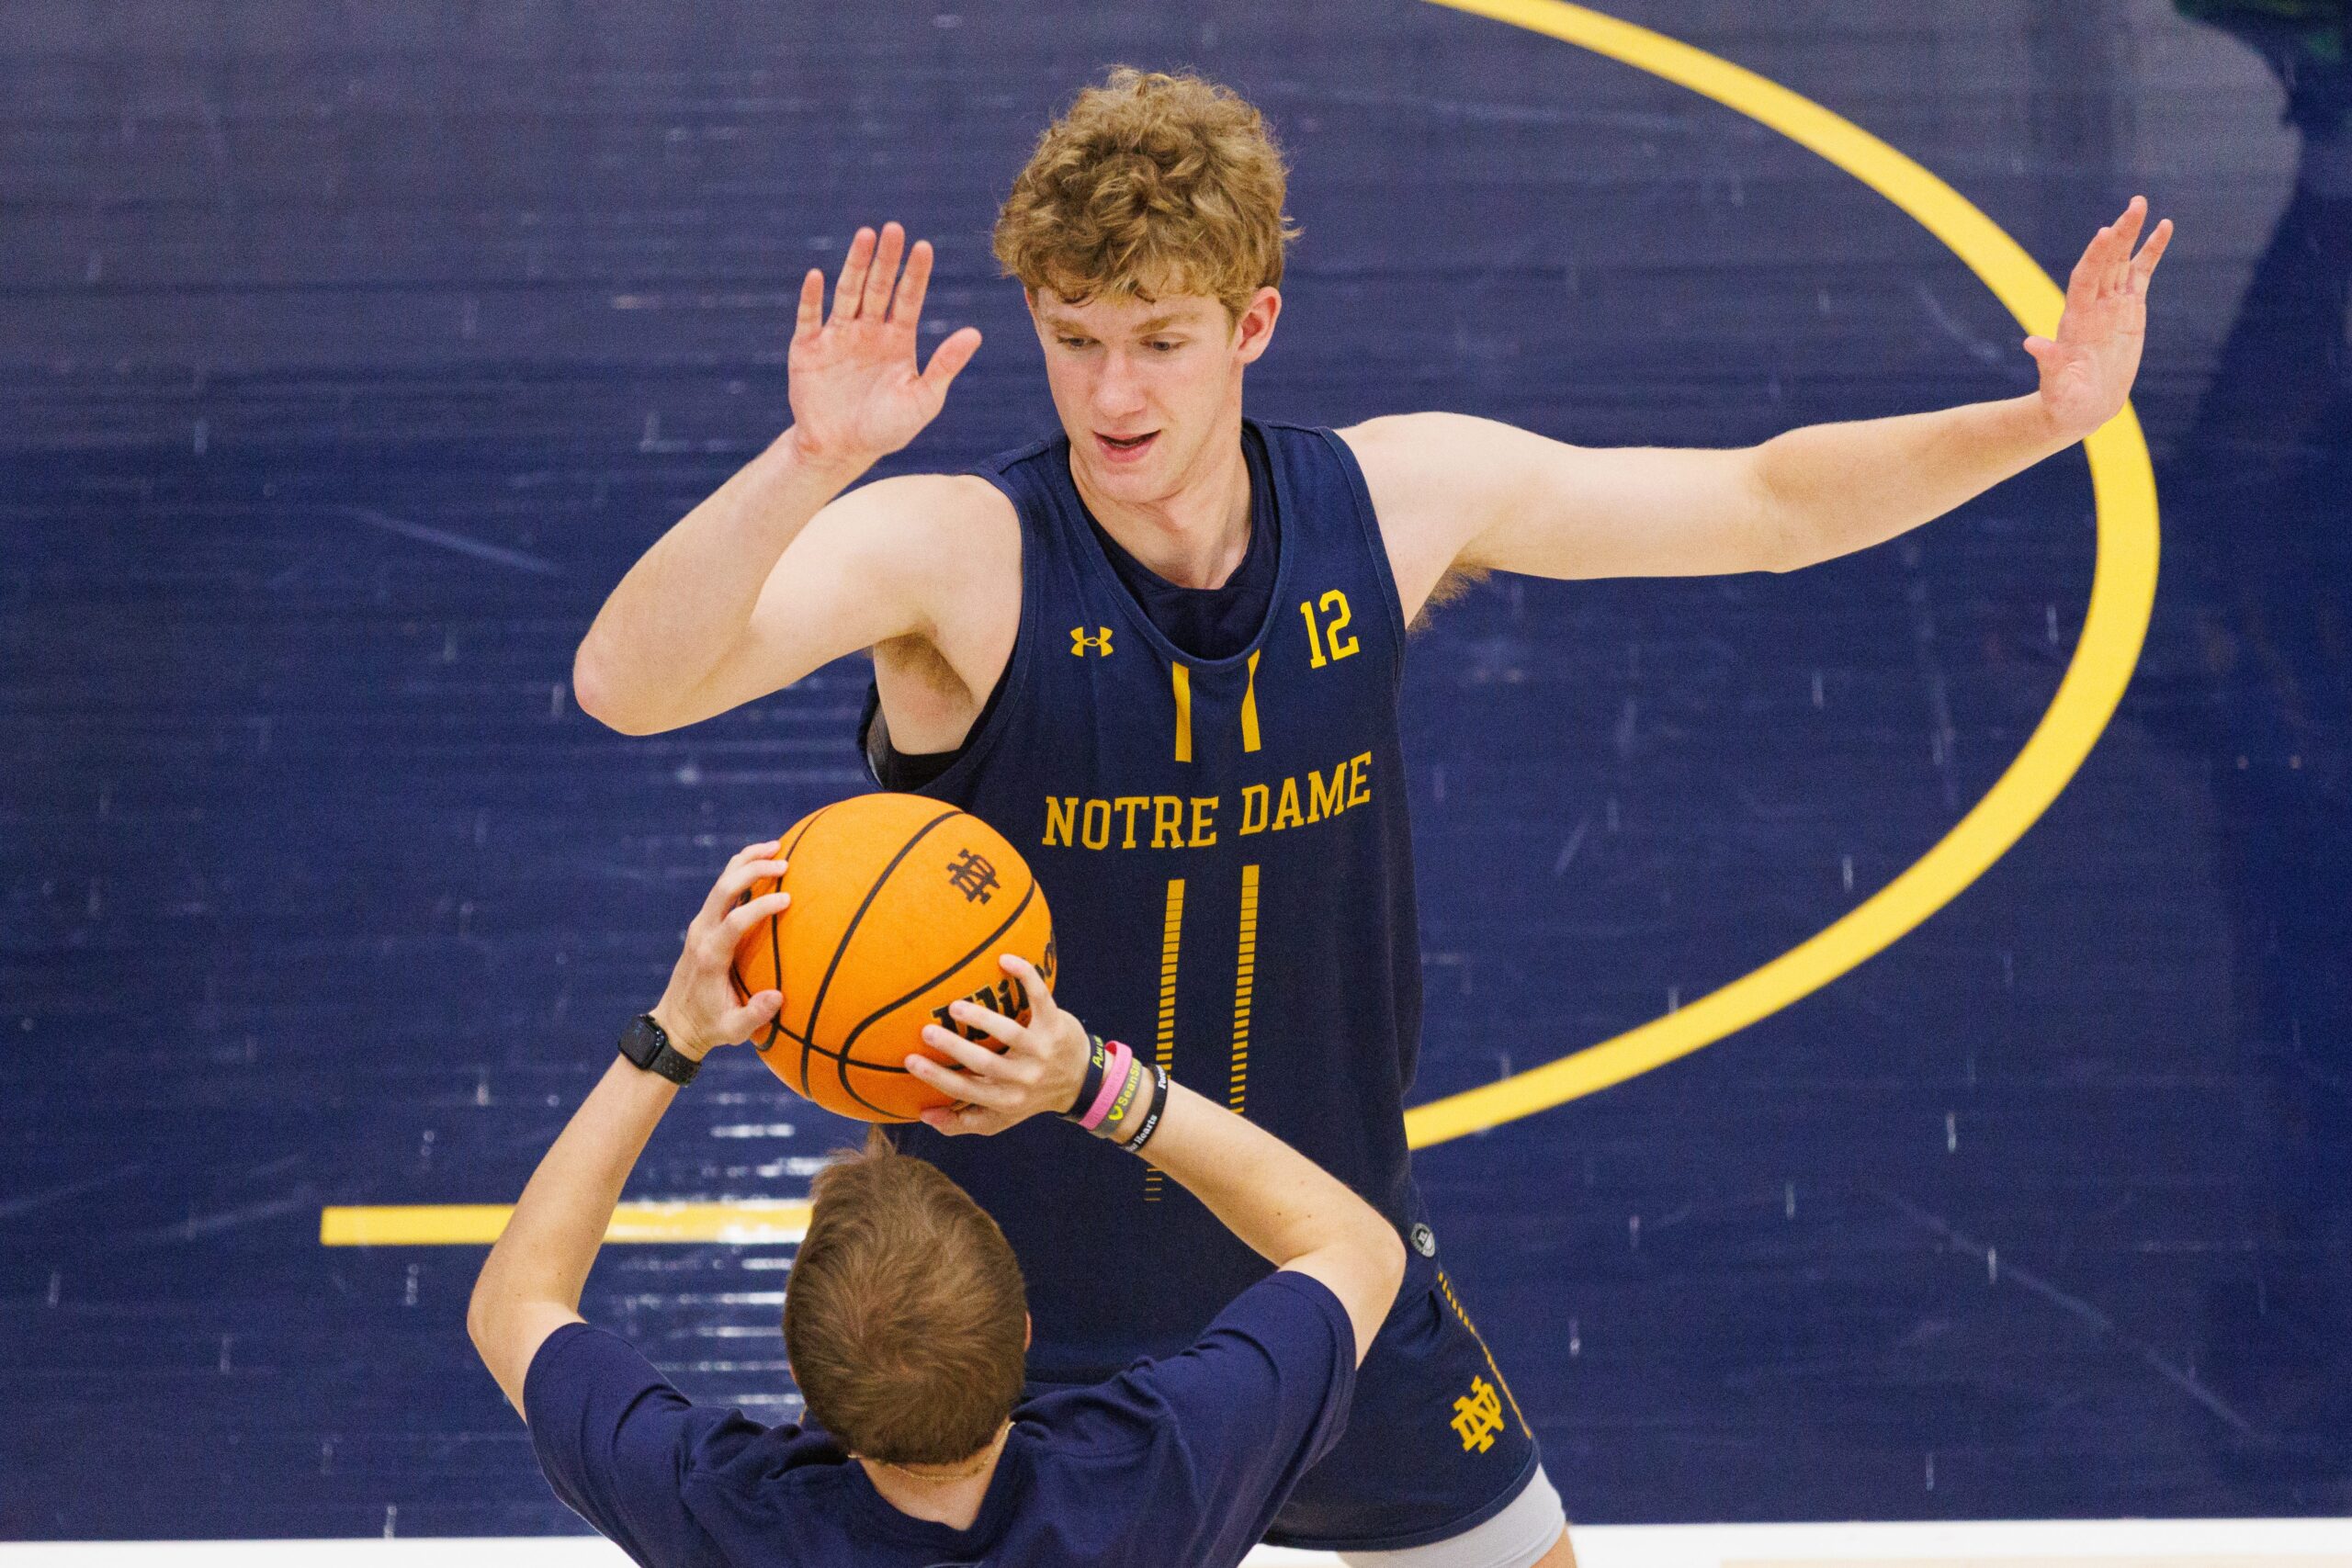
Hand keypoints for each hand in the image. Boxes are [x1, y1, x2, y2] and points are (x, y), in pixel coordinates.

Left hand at [649, 839, 791, 1059]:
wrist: (674, 1024)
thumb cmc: (708, 1028)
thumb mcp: (732, 1030)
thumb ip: (754, 1014)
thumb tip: (778, 996)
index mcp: (710, 956)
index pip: (735, 920)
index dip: (761, 906)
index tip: (788, 899)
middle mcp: (701, 933)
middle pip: (724, 889)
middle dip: (753, 870)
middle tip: (785, 863)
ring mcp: (700, 926)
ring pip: (721, 882)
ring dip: (747, 862)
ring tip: (777, 847)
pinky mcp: (703, 924)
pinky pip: (722, 890)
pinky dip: (741, 871)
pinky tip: (762, 863)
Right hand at [784, 222, 983, 470]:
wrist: (842, 450)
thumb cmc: (886, 428)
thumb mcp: (923, 400)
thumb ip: (946, 365)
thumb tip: (975, 333)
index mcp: (898, 339)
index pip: (909, 299)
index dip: (916, 274)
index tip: (924, 247)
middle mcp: (868, 330)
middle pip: (879, 288)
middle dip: (886, 259)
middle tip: (894, 229)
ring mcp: (837, 336)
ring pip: (847, 293)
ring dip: (855, 265)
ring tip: (865, 236)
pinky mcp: (807, 349)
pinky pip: (809, 318)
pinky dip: (812, 298)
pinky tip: (817, 276)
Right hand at [903, 954, 1090, 1135]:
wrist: (1081, 1081)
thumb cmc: (1028, 1096)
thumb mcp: (1000, 1118)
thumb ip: (962, 1123)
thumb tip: (923, 1115)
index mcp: (1006, 1100)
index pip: (966, 1091)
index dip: (937, 1078)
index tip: (909, 1060)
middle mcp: (1024, 1077)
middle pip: (984, 1063)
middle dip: (954, 1048)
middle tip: (926, 1030)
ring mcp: (1041, 1050)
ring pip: (1010, 1033)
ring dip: (982, 1019)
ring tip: (955, 1006)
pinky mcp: (1056, 1025)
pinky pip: (1040, 998)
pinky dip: (1026, 976)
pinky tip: (1005, 959)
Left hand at [2024, 195, 2172, 443]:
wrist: (2082, 407)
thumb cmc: (2066, 400)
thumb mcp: (2057, 386)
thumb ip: (2049, 364)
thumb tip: (2032, 344)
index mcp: (2075, 320)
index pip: (2085, 279)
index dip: (2095, 257)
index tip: (2105, 232)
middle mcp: (2092, 305)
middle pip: (2106, 262)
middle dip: (2120, 233)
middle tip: (2135, 204)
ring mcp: (2112, 304)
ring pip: (2123, 261)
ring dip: (2132, 233)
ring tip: (2141, 204)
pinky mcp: (2130, 308)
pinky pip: (2142, 273)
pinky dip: (2152, 251)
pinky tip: (2164, 226)